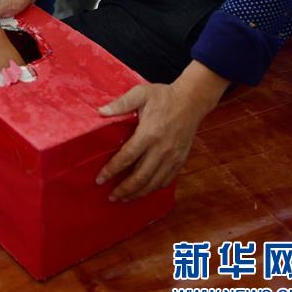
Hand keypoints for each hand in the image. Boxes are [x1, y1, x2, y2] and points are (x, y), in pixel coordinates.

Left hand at [96, 82, 205, 199]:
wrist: (192, 101)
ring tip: (124, 198)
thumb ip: (121, 104)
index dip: (112, 170)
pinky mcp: (180, 160)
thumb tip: (100, 111)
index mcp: (149, 134)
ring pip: (153, 182)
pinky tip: (144, 191)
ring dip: (138, 193)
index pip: (127, 157)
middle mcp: (161, 149)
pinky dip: (154, 189)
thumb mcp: (141, 94)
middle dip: (124, 189)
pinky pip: (166, 180)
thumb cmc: (164, 96)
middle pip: (140, 177)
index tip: (100, 179)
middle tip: (110, 196)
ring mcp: (172, 157)